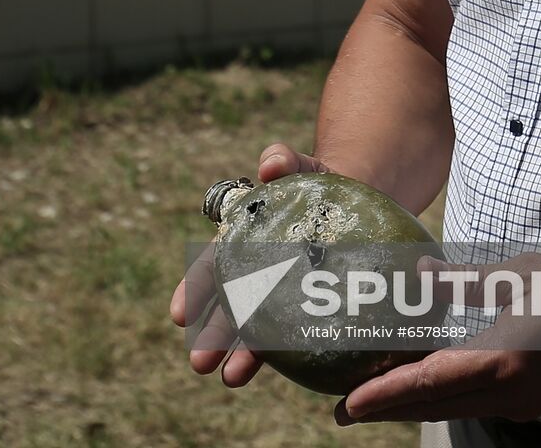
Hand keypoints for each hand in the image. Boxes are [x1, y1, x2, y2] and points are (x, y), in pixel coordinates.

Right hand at [169, 142, 330, 386]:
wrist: (360, 196)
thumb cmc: (319, 179)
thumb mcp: (300, 166)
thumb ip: (282, 160)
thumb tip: (270, 166)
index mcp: (243, 239)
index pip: (212, 265)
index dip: (194, 289)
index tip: (179, 315)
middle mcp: (257, 270)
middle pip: (230, 304)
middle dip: (213, 333)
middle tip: (200, 362)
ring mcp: (283, 292)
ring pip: (258, 324)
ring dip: (242, 353)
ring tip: (230, 379)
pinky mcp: (313, 305)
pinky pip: (297, 331)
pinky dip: (286, 351)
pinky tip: (284, 373)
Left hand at [335, 253, 540, 424]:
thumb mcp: (518, 275)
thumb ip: (463, 282)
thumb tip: (418, 274)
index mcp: (498, 360)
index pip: (425, 383)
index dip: (382, 395)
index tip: (347, 403)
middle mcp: (506, 391)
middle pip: (432, 406)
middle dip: (387, 408)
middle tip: (346, 410)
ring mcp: (523, 402)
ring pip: (454, 408)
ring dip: (414, 406)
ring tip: (378, 399)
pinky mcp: (535, 402)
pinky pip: (478, 405)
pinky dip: (446, 400)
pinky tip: (432, 388)